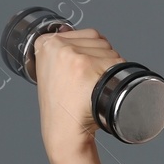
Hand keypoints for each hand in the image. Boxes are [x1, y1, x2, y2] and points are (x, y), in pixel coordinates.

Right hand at [32, 26, 121, 156]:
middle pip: (100, 41)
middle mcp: (57, 46)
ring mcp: (72, 56)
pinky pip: (117, 63)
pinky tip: (103, 91)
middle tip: (89, 84)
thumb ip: (59, 51)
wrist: (64, 133)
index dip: (92, 53)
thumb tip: (69, 30)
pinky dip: (118, 78)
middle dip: (102, 60)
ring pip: (110, 52)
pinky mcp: (86, 67)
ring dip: (111, 69)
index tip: (83, 73)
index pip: (87, 34)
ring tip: (93, 88)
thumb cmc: (63, 105)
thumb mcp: (52, 72)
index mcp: (45, 44)